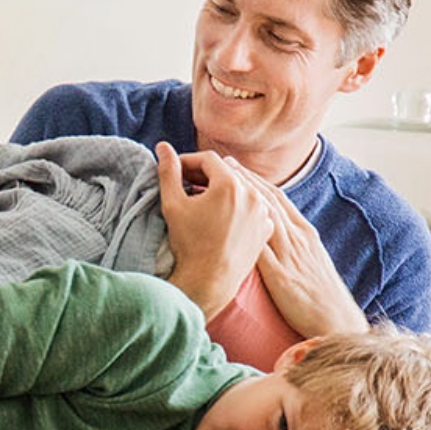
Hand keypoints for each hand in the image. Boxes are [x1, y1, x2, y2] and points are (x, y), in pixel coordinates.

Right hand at [154, 142, 270, 316]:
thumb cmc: (189, 244)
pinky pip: (252, 207)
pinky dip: (237, 206)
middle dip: (205, 175)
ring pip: (241, 189)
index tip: (176, 172)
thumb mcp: (173, 204)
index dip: (188, 162)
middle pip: (227, 172)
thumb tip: (163, 147)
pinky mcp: (267, 228)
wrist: (209, 282)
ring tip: (202, 201)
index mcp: (231, 184)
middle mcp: (252, 194)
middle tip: (186, 185)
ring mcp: (263, 212)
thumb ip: (169, 171)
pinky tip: (220, 216)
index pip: (208, 159)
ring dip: (221, 189)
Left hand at [236, 160, 368, 336]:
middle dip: (245, 179)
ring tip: (220, 182)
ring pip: (264, 218)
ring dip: (242, 198)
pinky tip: (224, 222)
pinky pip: (260, 250)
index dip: (256, 180)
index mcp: (306, 233)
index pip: (278, 198)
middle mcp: (298, 239)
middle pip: (268, 201)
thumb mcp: (313, 260)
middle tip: (224, 162)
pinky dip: (242, 232)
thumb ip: (295, 244)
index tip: (236, 167)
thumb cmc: (322, 295)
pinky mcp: (281, 276)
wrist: (336, 320)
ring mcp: (290, 256)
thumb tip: (275, 231)